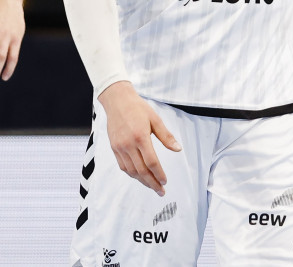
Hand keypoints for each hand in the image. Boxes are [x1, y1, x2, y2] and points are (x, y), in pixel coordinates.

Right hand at [98, 81, 182, 195]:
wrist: (117, 101)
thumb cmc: (138, 108)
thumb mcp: (156, 119)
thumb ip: (166, 136)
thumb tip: (178, 149)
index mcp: (140, 137)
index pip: (151, 162)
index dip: (159, 174)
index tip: (165, 182)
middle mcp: (128, 145)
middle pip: (141, 170)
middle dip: (152, 183)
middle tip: (161, 191)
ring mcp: (119, 147)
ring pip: (131, 171)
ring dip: (142, 181)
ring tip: (152, 186)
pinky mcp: (114, 148)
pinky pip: (123, 166)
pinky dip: (132, 174)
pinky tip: (139, 176)